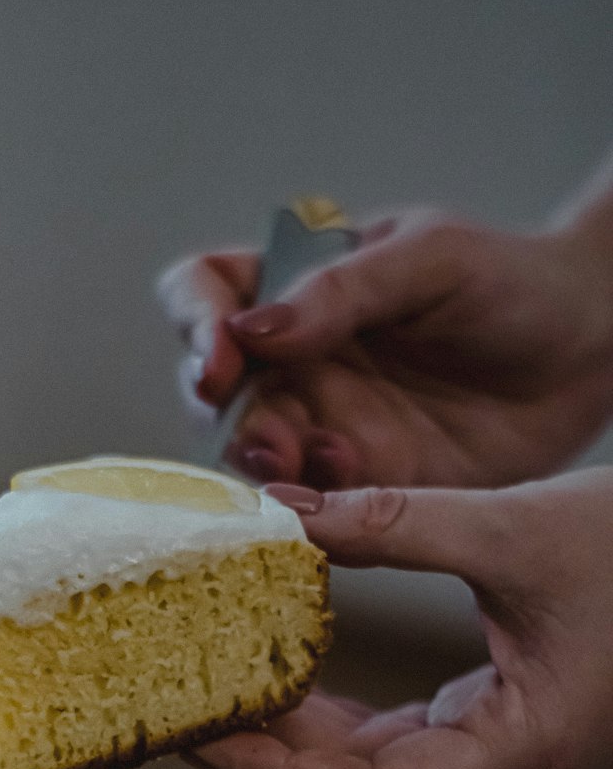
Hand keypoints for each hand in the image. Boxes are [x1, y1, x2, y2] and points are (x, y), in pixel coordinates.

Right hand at [158, 212, 612, 490]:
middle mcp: (296, 364)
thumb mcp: (429, 260)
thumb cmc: (513, 282)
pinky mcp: (364, 486)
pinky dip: (317, 509)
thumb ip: (339, 292)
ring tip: (318, 462)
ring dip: (268, 472)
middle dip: (229, 422)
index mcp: (296, 292)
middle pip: (215, 397)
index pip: (206, 295)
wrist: (590, 349)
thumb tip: (250, 331)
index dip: (195, 325)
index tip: (220, 359)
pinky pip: (315, 509)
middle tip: (268, 439)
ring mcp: (325, 427)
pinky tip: (352, 486)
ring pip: (256, 462)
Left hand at [189, 467, 612, 768]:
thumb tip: (283, 515)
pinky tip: (275, 665)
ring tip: (208, 691)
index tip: (199, 740)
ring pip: (368, 763)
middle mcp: (500, 763)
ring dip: (290, 732)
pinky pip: (390, 729)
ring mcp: (495, 743)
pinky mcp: (490, 712)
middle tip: (177, 711)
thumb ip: (398, 523)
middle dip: (264, 756)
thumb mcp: (518, 527)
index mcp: (519, 747)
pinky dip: (329, 702)